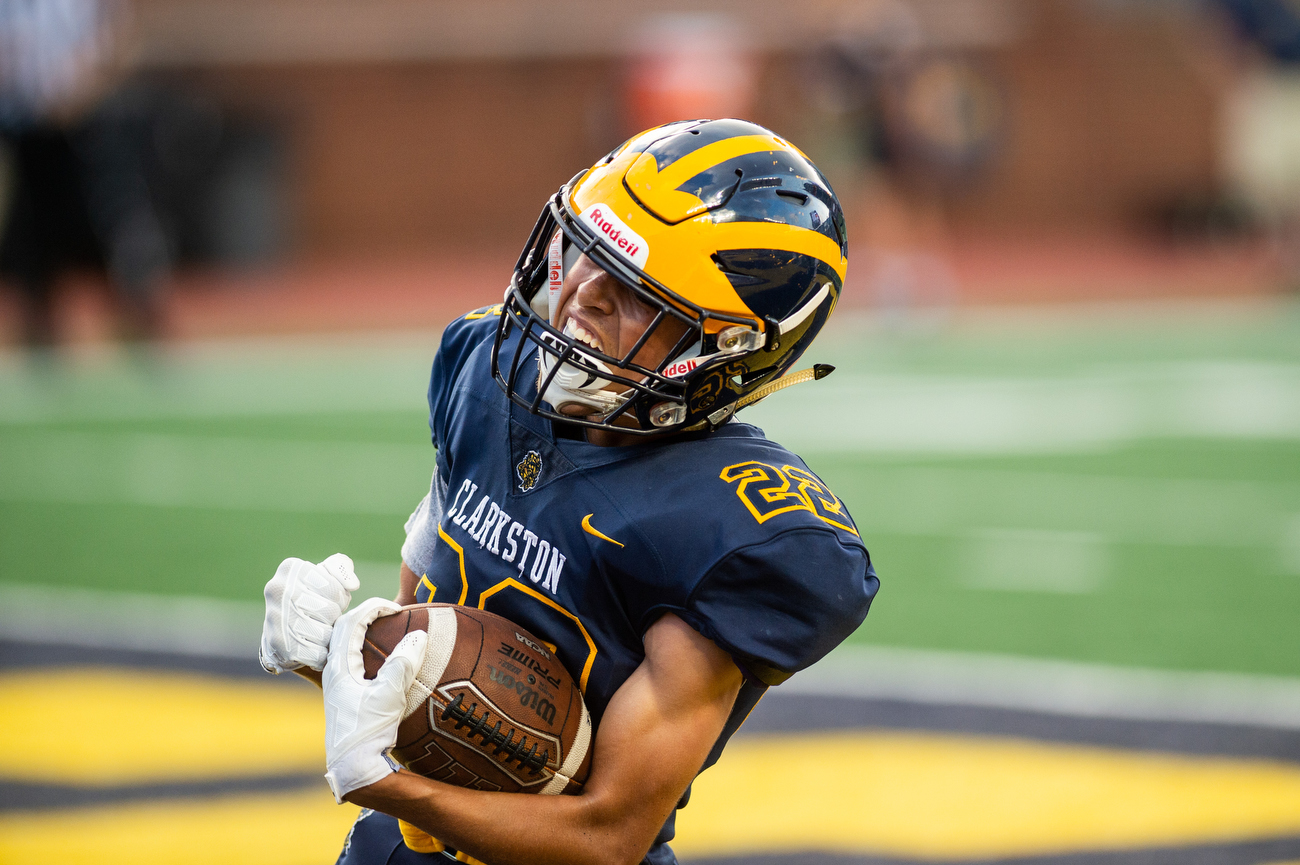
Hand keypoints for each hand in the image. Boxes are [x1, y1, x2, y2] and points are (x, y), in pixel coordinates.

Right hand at [259, 554, 359, 674]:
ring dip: (328, 637)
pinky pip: (316, 654)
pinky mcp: (278, 644)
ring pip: (324, 634)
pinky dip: (320, 655)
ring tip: (318, 632)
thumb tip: (352, 584)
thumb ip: (342, 570)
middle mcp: (278, 589)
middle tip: (324, 619)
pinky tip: (312, 647)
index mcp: (291, 568)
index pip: (334, 589)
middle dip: (334, 618)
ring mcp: (275, 617)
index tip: (327, 600)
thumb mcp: (325, 576)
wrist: (280, 631)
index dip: (339, 599)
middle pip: (330, 611)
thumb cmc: (311, 598)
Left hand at [323, 597, 426, 802]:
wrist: (353, 768)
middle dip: (365, 615)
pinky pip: (353, 660)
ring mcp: (338, 685)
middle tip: (390, 614)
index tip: (396, 608)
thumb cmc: (367, 732)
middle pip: (343, 629)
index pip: (350, 623)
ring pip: (345, 645)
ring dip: (364, 632)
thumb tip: (419, 636)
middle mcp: (334, 673)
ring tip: (388, 630)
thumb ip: (402, 665)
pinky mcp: (346, 696)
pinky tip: (385, 660)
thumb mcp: (388, 697)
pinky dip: (368, 650)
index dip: (373, 608)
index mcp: (339, 668)